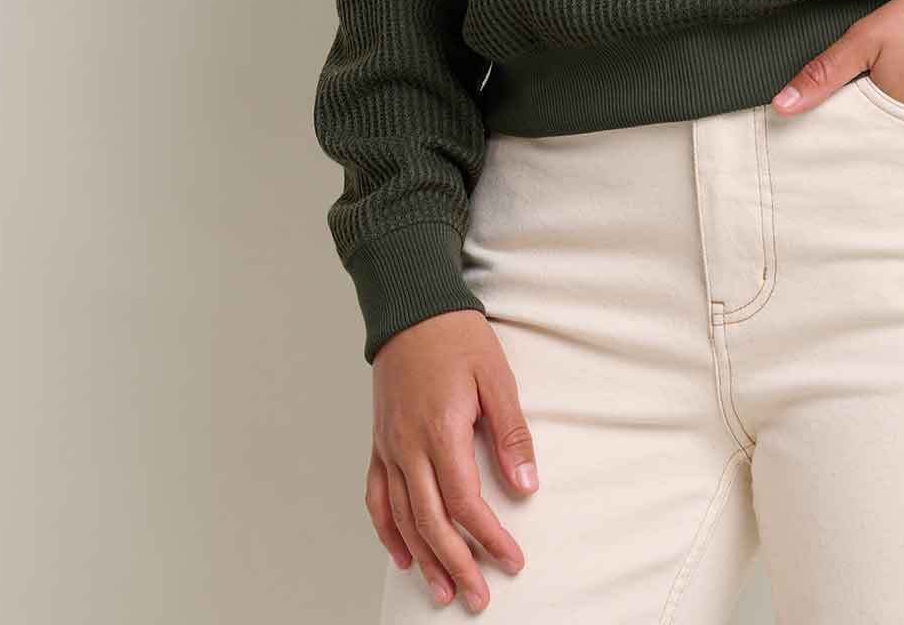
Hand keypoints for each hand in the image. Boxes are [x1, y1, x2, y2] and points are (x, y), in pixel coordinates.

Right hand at [367, 308, 538, 610]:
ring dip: (423, 559)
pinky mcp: (379, 442)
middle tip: (478, 596)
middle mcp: (408, 447)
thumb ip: (511, 433)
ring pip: (401, 518)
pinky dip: (388, 531)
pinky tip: (403, 555)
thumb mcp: (496, 377)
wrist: (411, 307)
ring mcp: (389, 447)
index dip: (488, 538)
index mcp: (440, 431)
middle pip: (431, 522)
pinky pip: (377, 498)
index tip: (511, 559)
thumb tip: (525, 484)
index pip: (465, 503)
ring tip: (442, 590)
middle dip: (456, 565)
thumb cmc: (456, 336)